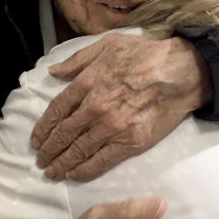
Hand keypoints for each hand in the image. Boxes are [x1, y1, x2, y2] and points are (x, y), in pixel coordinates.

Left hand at [31, 34, 212, 181]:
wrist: (181, 73)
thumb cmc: (147, 54)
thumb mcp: (108, 43)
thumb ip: (78, 59)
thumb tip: (54, 71)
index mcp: (88, 82)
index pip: (56, 110)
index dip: (43, 128)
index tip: (36, 140)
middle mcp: (95, 107)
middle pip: (63, 134)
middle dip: (48, 150)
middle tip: (40, 160)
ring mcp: (112, 127)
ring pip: (78, 150)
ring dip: (61, 163)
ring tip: (51, 172)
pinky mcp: (130, 142)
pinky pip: (101, 161)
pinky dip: (84, 170)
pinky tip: (74, 174)